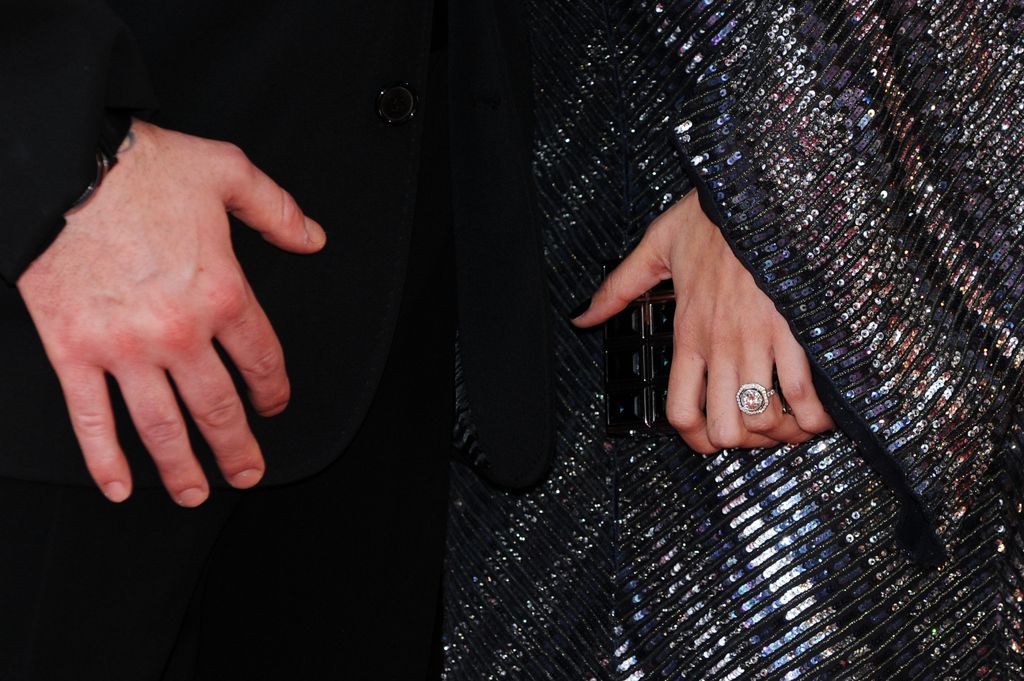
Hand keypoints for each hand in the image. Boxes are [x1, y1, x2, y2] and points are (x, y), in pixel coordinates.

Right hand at [17, 120, 325, 505]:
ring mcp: (124, 350)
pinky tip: (119, 487)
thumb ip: (278, 211)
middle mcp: (180, 332)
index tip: (275, 405)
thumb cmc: (142, 169)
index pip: (263, 362)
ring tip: (197, 493)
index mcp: (223, 294)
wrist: (61, 166)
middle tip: (249, 472)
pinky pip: (91, 419)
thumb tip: (314, 239)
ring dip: (182, 469)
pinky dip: (106, 459)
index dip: (275, 392)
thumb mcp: (228, 173)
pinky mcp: (72, 353)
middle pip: (219, 408)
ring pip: (162, 427)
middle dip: (238, 448)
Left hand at [572, 190, 832, 452]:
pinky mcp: (797, 327)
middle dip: (744, 442)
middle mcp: (721, 345)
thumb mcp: (655, 247)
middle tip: (755, 430)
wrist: (757, 189)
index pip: (681, 412)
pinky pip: (808, 390)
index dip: (696, 441)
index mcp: (688, 333)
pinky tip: (818, 409)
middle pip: (727, 429)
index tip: (711, 438)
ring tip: (787, 421)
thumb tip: (583, 318)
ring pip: (765, 418)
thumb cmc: (711, 216)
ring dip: (780, 430)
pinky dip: (816, 413)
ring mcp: (759, 339)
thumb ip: (618, 288)